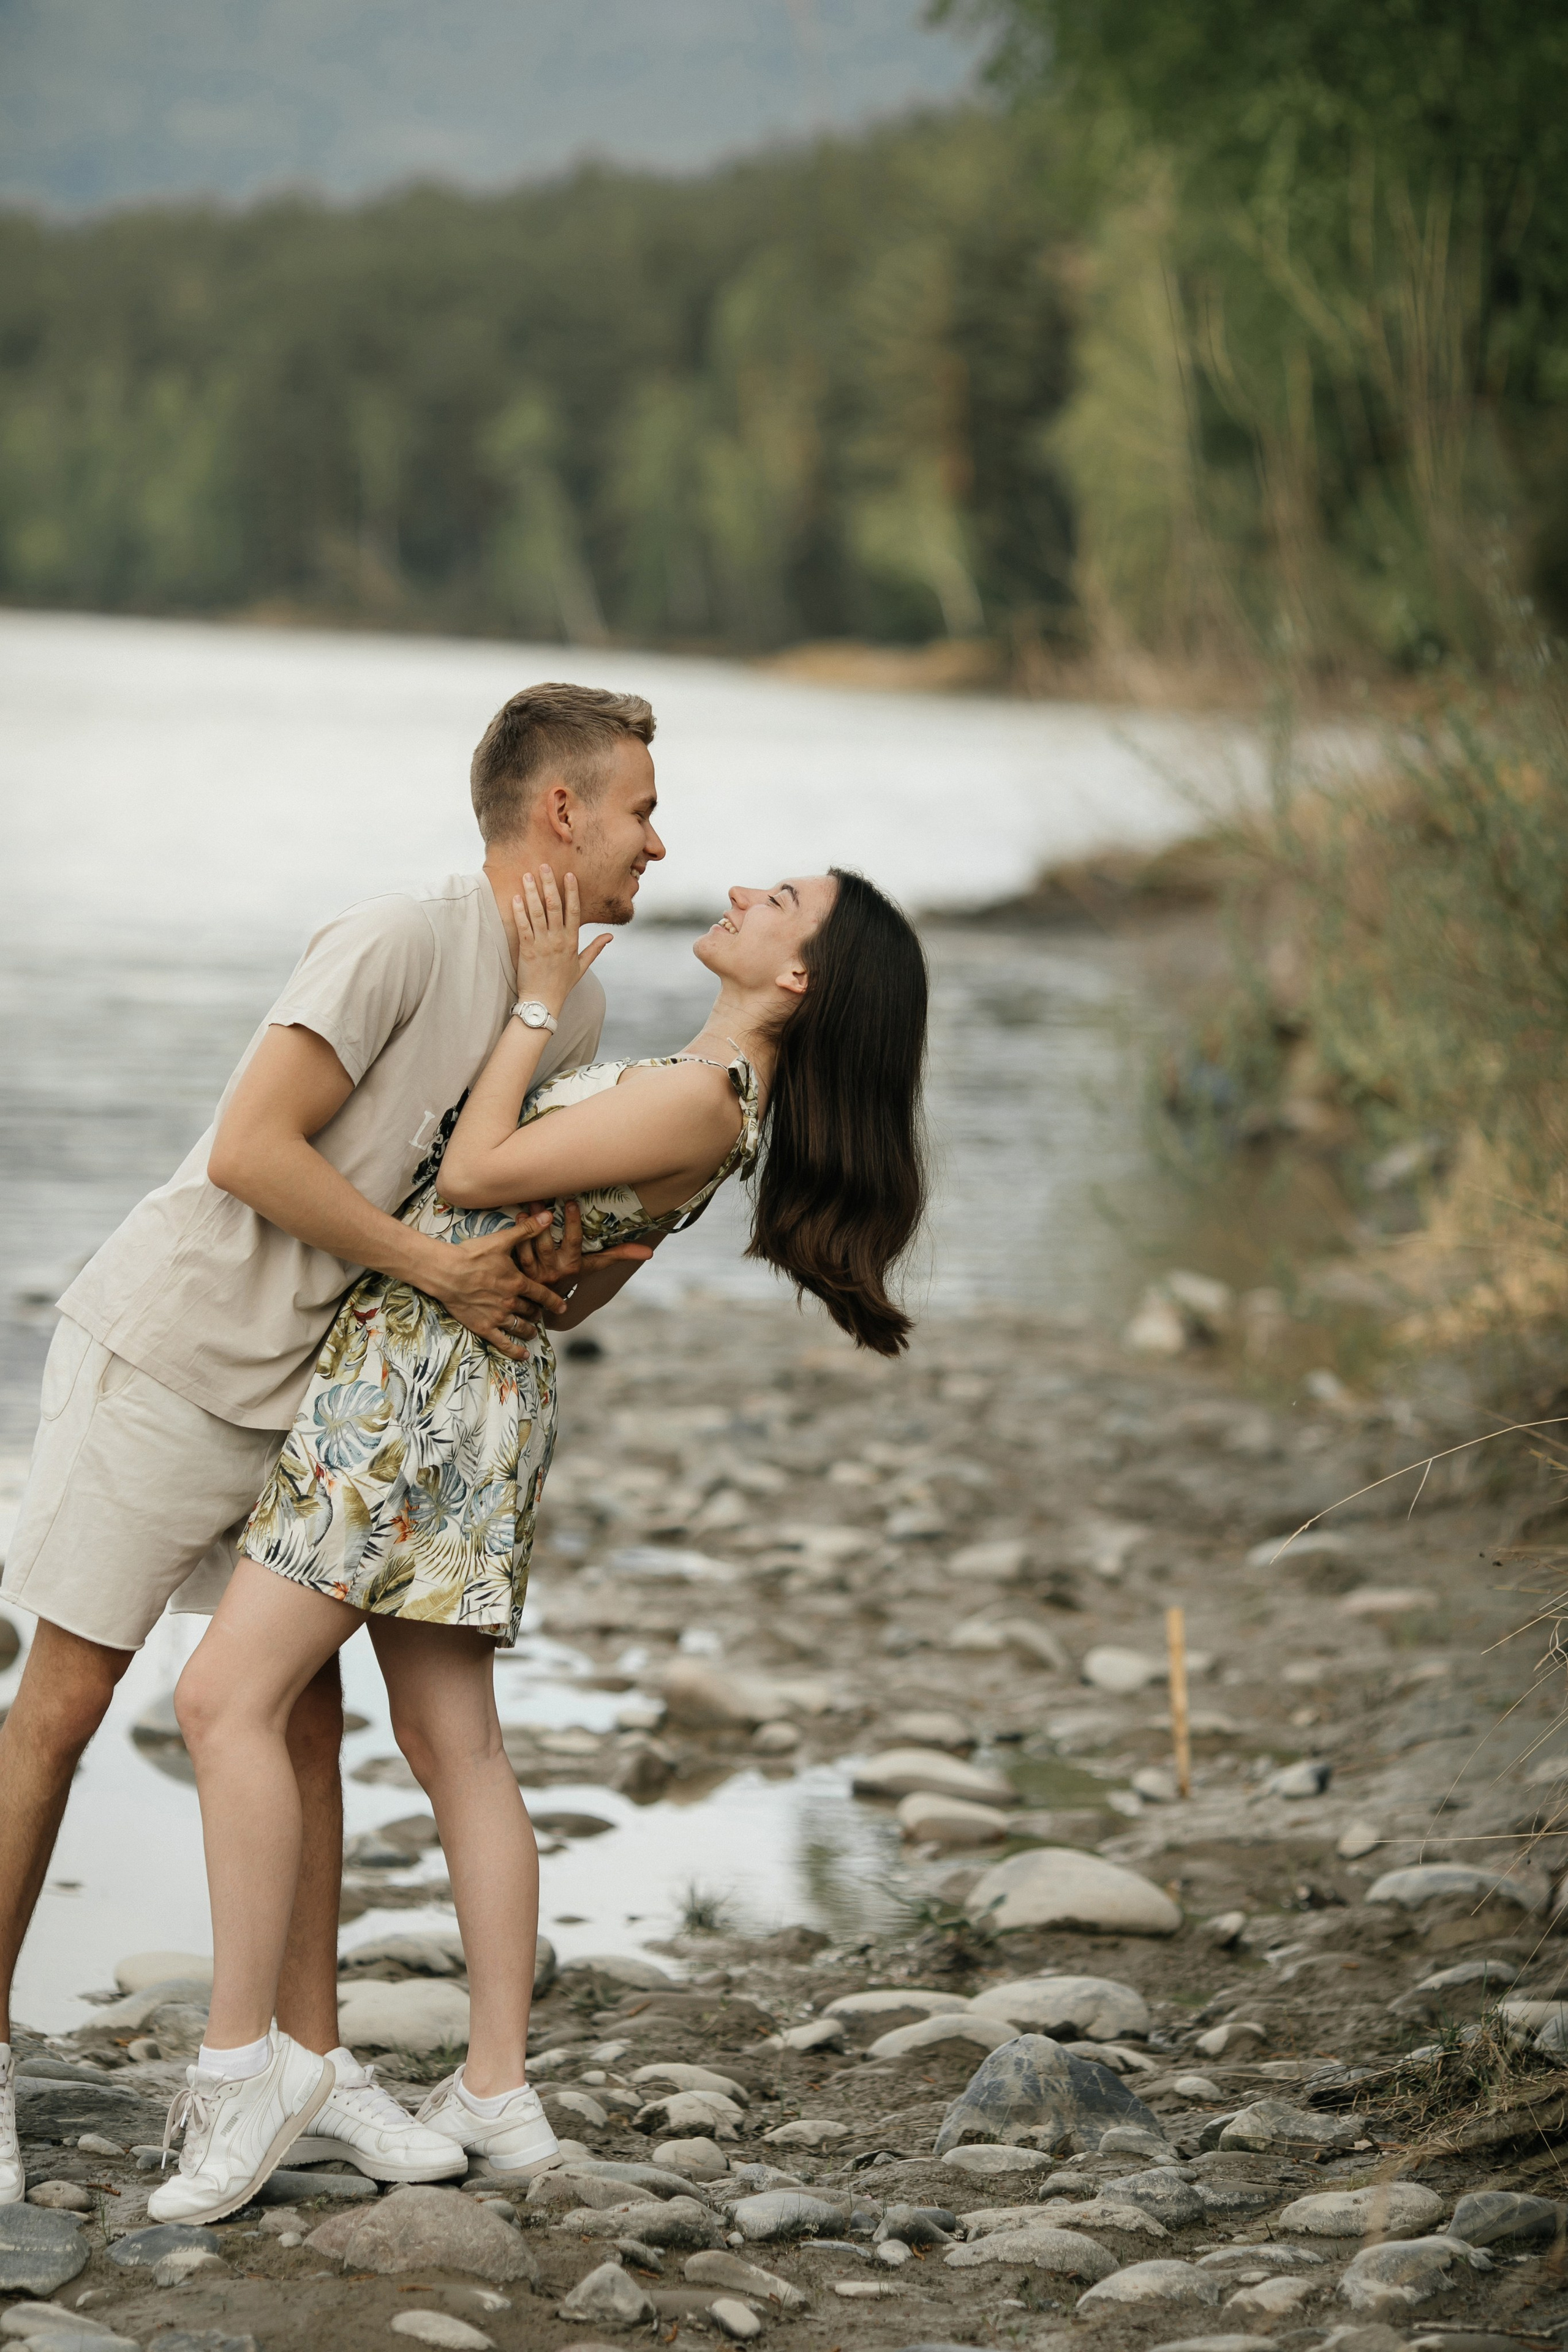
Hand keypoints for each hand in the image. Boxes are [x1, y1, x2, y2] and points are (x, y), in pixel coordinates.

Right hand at [427, 1212, 561, 1360]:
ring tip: (532, 1329)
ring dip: (529, 1329)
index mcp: (517, 1282)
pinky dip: (515, 1350)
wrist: (445, 1271)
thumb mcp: (501, 1240)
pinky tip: (524, 1355)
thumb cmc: (472, 1254)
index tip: (562, 1306)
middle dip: (537, 1313)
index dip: (554, 1300)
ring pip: (521, 1326)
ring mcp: (497, 1316)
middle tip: (540, 1314)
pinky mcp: (483, 1327)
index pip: (542, 1294)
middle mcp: (511, 1302)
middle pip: (531, 1311)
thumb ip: (526, 1230)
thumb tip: (548, 1216)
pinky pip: (503, 1343)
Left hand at [513, 1199, 654, 1296]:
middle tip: (541, 1198)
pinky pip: (518, 1254)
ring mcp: (537, 1272)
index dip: (573, 1223)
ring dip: (528, 1227)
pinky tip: (517, 1219)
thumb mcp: (596, 1265)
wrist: (549, 1299)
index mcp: (574, 1265)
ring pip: (530, 1248)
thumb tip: (650, 1253)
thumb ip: (619, 1255)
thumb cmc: (574, 1273)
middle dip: (544, 1221)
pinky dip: (517, 1237)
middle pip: (548, 1244)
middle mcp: (555, 1270)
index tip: (572, 1202)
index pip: (574, 1242)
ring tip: (528, 1206)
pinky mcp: (522, 1273)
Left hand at [514, 866, 611, 1013]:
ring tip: (528, 875)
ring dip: (532, 892)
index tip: (569, 875)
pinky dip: (519, 911)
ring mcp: (542, 944)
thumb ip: (595, 949)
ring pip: (537, 912)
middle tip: (545, 866)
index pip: (574, 910)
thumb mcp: (582, 967)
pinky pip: (523, 926)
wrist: (543, 1002)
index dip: (572, 891)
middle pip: (555, 906)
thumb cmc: (562, 985)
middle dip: (550, 884)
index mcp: (572, 941)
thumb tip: (610, 936)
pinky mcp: (527, 949)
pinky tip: (516, 897)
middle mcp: (558, 939)